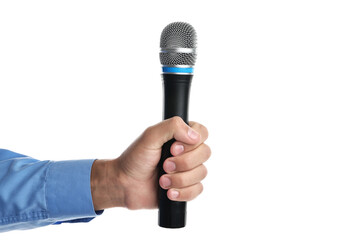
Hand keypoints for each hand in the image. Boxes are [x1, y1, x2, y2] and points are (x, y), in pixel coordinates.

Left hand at [90, 117, 210, 209]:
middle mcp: (188, 152)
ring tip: (162, 180)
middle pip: (205, 153)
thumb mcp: (150, 136)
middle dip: (184, 162)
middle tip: (165, 165)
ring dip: (180, 179)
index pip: (203, 133)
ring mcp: (188, 170)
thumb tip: (195, 136)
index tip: (173, 148)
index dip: (192, 142)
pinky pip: (197, 190)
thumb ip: (172, 127)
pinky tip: (168, 192)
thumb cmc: (135, 158)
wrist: (125, 184)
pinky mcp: (187, 188)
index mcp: (181, 136)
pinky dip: (182, 192)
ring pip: (202, 173)